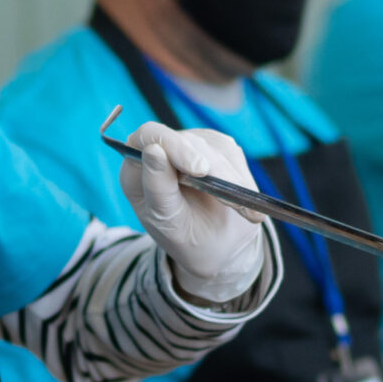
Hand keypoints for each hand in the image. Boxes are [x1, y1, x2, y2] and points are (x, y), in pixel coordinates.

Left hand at [120, 122, 269, 303]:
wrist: (215, 246)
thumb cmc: (183, 237)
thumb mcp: (166, 221)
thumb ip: (157, 186)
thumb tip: (153, 149)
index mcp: (137, 167)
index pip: (149, 135)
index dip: (174, 146)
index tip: (200, 170)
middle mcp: (162, 149)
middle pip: (189, 142)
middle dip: (215, 172)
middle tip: (233, 203)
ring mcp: (190, 145)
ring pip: (215, 147)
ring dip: (233, 180)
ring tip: (244, 212)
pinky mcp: (216, 146)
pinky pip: (233, 155)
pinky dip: (242, 180)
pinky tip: (245, 204)